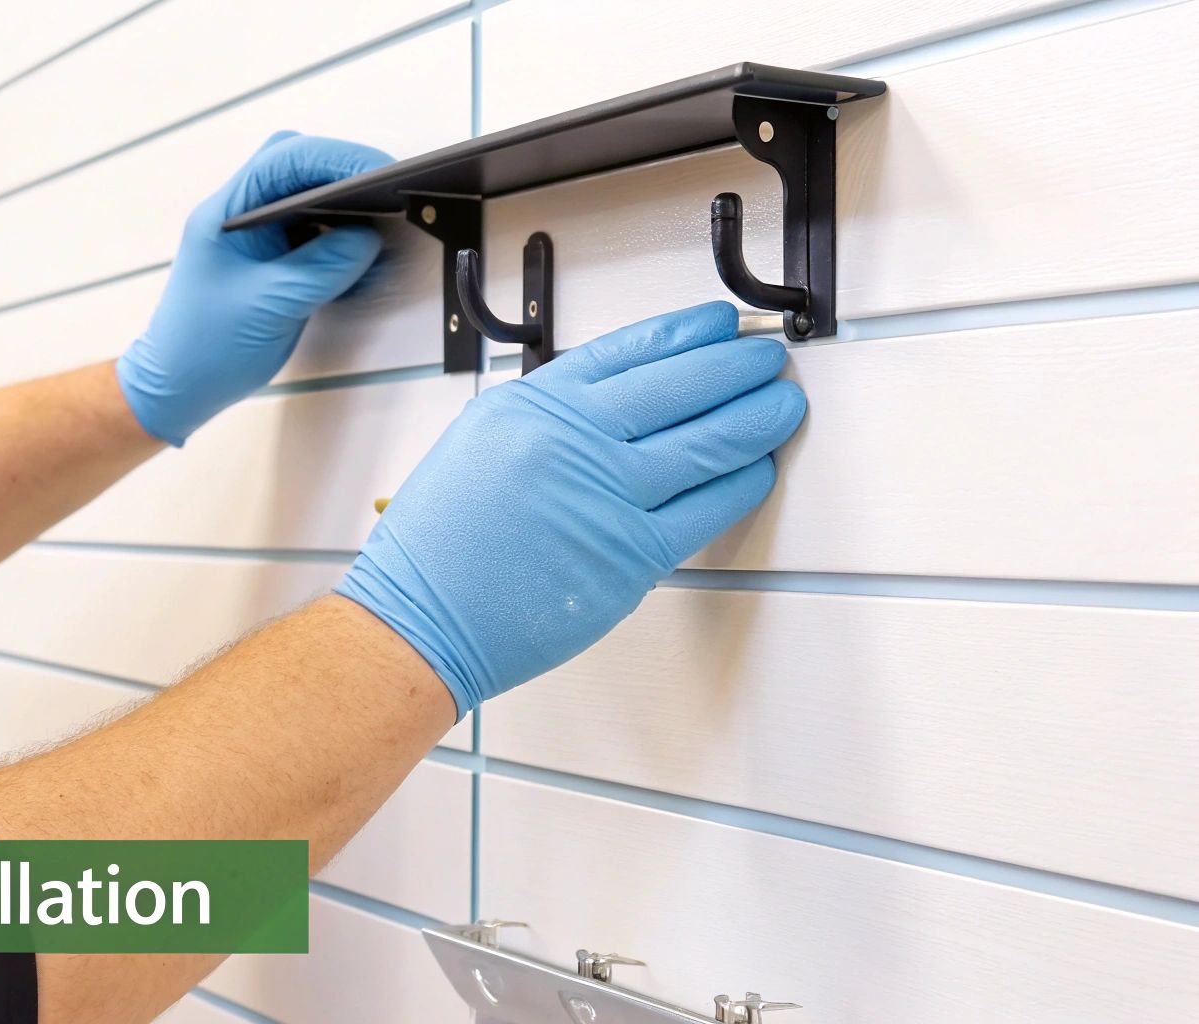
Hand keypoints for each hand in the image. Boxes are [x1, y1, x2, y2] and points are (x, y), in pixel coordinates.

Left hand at [116, 131, 391, 445]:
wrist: (178, 387)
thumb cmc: (206, 347)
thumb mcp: (270, 306)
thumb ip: (322, 268)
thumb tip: (369, 238)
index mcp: (227, 210)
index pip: (286, 158)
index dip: (339, 158)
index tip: (382, 172)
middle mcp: (242, 213)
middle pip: (300, 168)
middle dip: (346, 175)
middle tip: (389, 195)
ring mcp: (257, 236)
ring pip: (309, 200)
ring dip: (346, 209)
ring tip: (382, 226)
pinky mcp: (272, 260)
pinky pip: (313, 235)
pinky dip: (341, 241)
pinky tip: (363, 258)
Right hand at [336, 302, 805, 717]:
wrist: (419, 618)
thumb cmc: (438, 545)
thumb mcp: (478, 443)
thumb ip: (545, 417)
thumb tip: (617, 404)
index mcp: (530, 405)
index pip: (629, 351)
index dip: (685, 333)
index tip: (718, 324)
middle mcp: (571, 441)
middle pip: (679, 387)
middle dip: (734, 366)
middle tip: (766, 357)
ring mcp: (604, 497)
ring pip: (705, 443)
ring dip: (755, 417)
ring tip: (782, 401)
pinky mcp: (629, 554)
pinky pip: (704, 509)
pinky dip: (739, 483)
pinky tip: (757, 467)